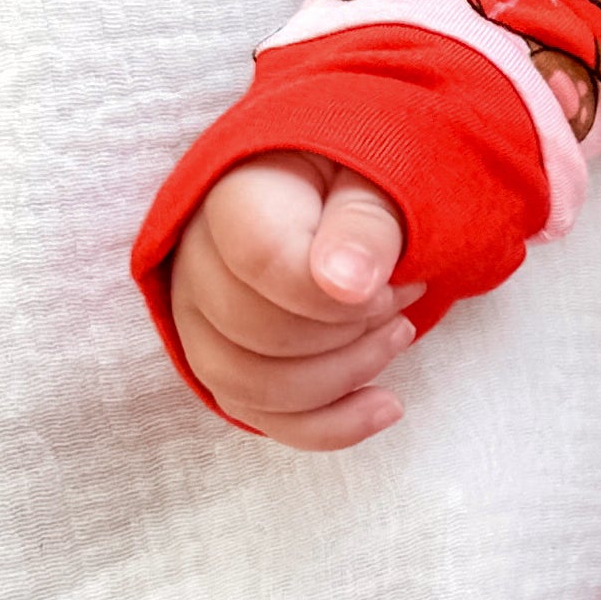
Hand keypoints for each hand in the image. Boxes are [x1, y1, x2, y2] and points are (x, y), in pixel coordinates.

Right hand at [166, 154, 414, 449]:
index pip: (262, 261)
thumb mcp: (378, 176)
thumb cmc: (360, 174)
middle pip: (255, 333)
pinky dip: (327, 425)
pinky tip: (385, 407)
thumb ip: (365, 224)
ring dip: (343, 377)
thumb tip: (347, 286)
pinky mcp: (222, 359)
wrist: (340, 185)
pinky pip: (258, 414)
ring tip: (400, 334)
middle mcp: (195, 259)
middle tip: (405, 297)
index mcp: (232, 196)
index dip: (338, 294)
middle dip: (349, 332)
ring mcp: (198, 316)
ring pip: (248, 384)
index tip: (394, 284)